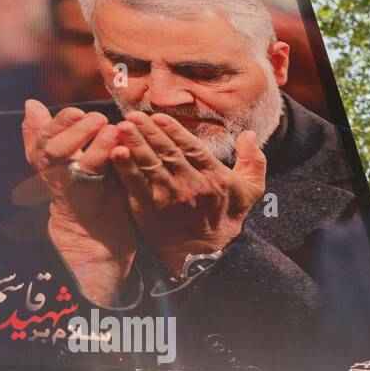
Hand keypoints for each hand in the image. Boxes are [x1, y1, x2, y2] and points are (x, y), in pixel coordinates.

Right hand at [21, 100, 136, 305]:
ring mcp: (79, 192)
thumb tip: (30, 105)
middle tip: (93, 116)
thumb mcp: (60, 160)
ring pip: (80, 165)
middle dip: (70, 130)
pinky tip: (123, 148)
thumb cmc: (80, 189)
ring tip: (110, 128)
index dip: (55, 124)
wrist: (94, 237)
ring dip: (95, 145)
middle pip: (52, 151)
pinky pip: (104, 180)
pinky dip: (112, 161)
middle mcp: (59, 178)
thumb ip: (44, 133)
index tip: (74, 112)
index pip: (41, 140)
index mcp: (47, 164)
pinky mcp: (99, 202)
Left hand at [108, 111, 265, 278]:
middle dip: (149, 131)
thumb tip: (249, 134)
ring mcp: (169, 198)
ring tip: (122, 127)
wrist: (207, 256)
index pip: (191, 147)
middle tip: (133, 115)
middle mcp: (191, 185)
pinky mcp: (150, 210)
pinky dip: (125, 168)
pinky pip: (135, 185)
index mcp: (213, 177)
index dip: (173, 130)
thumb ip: (253, 160)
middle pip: (167, 152)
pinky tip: (116, 153)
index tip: (158, 116)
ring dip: (135, 143)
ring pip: (150, 164)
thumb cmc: (226, 219)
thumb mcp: (250, 191)